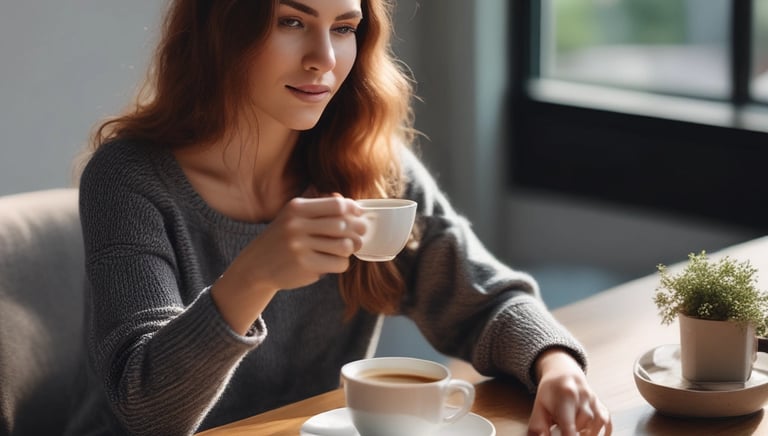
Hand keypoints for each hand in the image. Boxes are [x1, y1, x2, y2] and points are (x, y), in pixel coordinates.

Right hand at [212, 195, 366, 333]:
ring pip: (344, 246)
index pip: (337, 205)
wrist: (257, 265)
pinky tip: (332, 262)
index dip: (353, 210)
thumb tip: (351, 204)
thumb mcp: (293, 215)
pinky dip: (341, 263)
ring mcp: (300, 247)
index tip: (358, 215)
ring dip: (350, 249)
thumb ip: (319, 205)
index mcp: (297, 207)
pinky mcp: (305, 266)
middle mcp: (297, 225)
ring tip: (345, 249)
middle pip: (344, 225)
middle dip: (358, 230)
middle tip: (359, 235)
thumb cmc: (282, 238)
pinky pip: (339, 264)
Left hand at [528, 349, 611, 435]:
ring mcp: (594, 400)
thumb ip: (538, 425)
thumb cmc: (551, 391)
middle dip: (575, 432)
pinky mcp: (600, 405)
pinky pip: (607, 421)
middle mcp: (583, 395)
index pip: (570, 423)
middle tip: (562, 431)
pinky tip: (594, 435)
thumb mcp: (539, 405)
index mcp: (566, 394)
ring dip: (590, 433)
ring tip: (577, 433)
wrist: (563, 373)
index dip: (569, 435)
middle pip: (584, 423)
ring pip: (599, 421)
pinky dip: (604, 432)